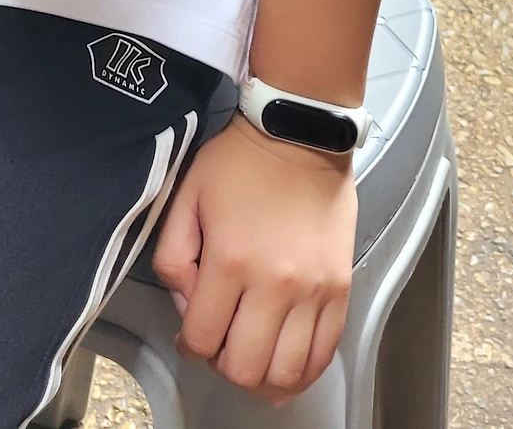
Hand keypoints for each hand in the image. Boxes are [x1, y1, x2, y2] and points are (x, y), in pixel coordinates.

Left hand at [153, 117, 355, 406]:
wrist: (299, 134)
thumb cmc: (240, 162)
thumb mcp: (187, 196)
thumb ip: (172, 256)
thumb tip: (186, 302)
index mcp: (230, 260)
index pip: (201, 339)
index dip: (189, 344)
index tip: (191, 331)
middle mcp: (274, 284)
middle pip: (244, 368)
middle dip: (223, 364)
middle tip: (222, 342)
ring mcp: (312, 291)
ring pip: (286, 373)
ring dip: (263, 377)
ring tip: (253, 356)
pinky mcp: (339, 289)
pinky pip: (323, 353)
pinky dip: (303, 371)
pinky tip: (287, 364)